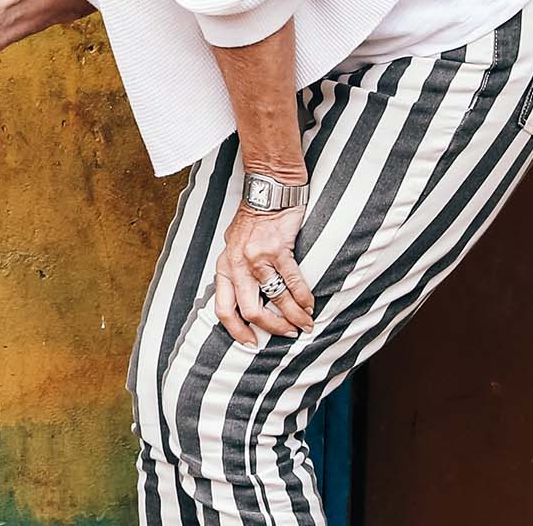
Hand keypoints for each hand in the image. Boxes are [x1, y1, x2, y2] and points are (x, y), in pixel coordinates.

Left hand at [211, 205, 316, 344]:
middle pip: (250, 310)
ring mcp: (257, 257)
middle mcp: (237, 265)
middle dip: (271, 328)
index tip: (250, 342)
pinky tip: (310, 306)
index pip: (223, 308)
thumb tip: (245, 300)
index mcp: (224, 267)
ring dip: (293, 316)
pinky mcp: (278, 249)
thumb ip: (237, 271)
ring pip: (275, 299)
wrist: (268, 190)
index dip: (236, 330)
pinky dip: (304, 298)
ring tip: (305, 324)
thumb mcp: (233, 246)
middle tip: (287, 334)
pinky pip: (293, 282)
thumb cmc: (253, 220)